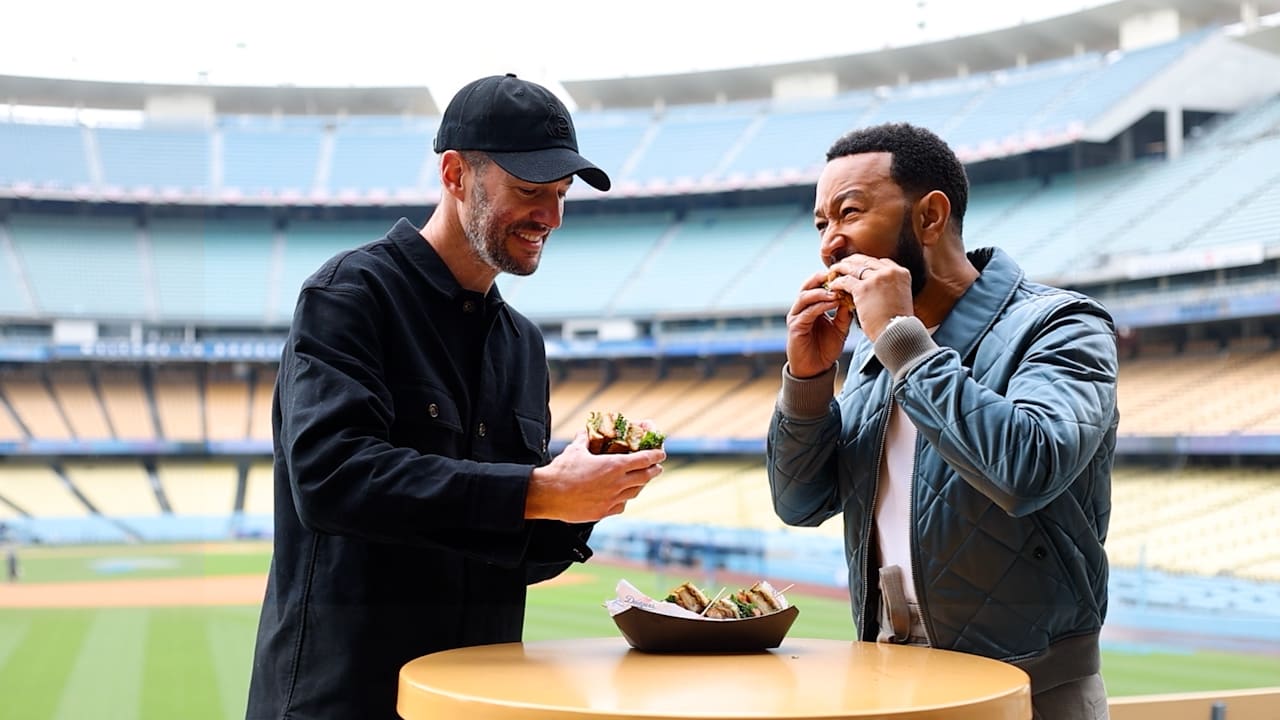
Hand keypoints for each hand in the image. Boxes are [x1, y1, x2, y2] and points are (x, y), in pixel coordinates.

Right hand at [526, 432, 665, 521]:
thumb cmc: (562, 471)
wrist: (549, 495)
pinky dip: (624, 499)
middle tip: (656, 467)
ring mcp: (612, 500)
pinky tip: (622, 496)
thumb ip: (584, 440)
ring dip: (640, 485)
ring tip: (641, 480)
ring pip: (634, 492)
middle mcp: (617, 484)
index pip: (644, 460)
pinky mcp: (603, 512)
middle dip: (654, 470)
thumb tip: (584, 432)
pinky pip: (621, 506)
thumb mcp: (575, 450)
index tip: (661, 453)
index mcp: (614, 466)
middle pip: (645, 477)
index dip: (656, 455)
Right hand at [785, 269, 853, 377]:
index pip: (816, 286)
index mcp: (811, 306)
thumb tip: (853, 297)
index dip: (828, 278)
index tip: (844, 273)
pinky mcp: (795, 328)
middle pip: (807, 286)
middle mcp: (801, 309)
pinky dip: (820, 306)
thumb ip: (843, 313)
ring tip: (836, 291)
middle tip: (836, 274)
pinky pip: (807, 312)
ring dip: (821, 292)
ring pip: (805, 297)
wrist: (816, 369)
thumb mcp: (839, 328)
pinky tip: (832, 303)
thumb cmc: (825, 349)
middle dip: (821, 279)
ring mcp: (796, 317)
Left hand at [825, 253, 913, 340]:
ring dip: (841, 269)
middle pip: (866, 260)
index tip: (858, 267)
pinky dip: (837, 282)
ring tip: (832, 272)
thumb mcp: (900, 297)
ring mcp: (876, 278)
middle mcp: (890, 272)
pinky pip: (845, 280)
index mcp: (901, 273)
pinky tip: (832, 286)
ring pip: (853, 267)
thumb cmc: (898, 322)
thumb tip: (878, 287)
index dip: (867, 264)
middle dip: (852, 262)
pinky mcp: (863, 289)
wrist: (897, 333)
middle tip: (842, 265)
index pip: (880, 262)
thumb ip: (890, 287)